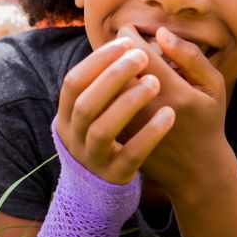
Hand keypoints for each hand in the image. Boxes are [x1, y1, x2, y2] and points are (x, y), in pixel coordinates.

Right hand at [56, 36, 174, 183]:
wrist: (100, 195)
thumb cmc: (104, 140)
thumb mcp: (91, 116)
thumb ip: (100, 86)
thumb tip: (124, 41)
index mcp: (66, 117)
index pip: (73, 82)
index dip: (97, 60)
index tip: (125, 41)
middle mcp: (74, 138)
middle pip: (86, 103)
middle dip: (113, 76)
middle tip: (142, 56)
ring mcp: (92, 160)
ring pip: (104, 129)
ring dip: (129, 102)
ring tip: (155, 83)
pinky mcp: (114, 177)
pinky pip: (130, 156)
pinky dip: (149, 134)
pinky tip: (169, 115)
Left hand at [116, 25, 233, 196]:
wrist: (196, 171)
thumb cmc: (208, 122)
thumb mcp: (213, 86)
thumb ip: (189, 55)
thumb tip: (159, 32)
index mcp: (172, 89)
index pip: (132, 47)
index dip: (129, 35)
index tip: (133, 34)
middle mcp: (145, 106)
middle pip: (112, 64)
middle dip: (115, 51)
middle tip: (124, 48)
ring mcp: (128, 124)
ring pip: (101, 84)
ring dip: (106, 71)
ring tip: (119, 68)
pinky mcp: (118, 137)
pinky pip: (100, 105)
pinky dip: (103, 93)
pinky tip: (117, 90)